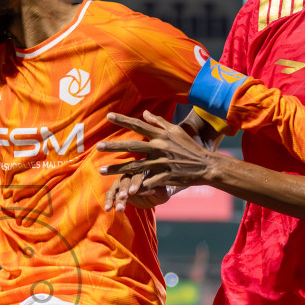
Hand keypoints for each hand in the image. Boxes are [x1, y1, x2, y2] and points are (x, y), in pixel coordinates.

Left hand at [96, 111, 219, 211]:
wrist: (206, 164)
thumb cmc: (189, 147)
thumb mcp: (176, 131)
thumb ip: (159, 122)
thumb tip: (144, 113)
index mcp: (161, 136)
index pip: (138, 126)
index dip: (123, 120)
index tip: (108, 116)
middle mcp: (160, 148)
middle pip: (132, 147)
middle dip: (114, 147)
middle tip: (98, 146)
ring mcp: (162, 163)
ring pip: (135, 167)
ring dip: (117, 170)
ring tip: (101, 170)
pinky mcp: (165, 177)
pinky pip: (148, 183)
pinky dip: (137, 187)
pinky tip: (123, 190)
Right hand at [102, 173, 173, 212]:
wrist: (155, 195)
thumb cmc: (161, 191)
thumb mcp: (162, 191)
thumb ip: (157, 189)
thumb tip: (151, 188)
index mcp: (143, 170)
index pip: (138, 175)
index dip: (135, 183)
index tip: (133, 192)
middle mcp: (130, 173)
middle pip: (125, 180)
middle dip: (124, 189)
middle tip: (124, 198)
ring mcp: (123, 181)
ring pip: (117, 188)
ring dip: (117, 198)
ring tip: (119, 209)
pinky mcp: (117, 189)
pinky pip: (111, 194)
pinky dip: (109, 201)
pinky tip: (107, 209)